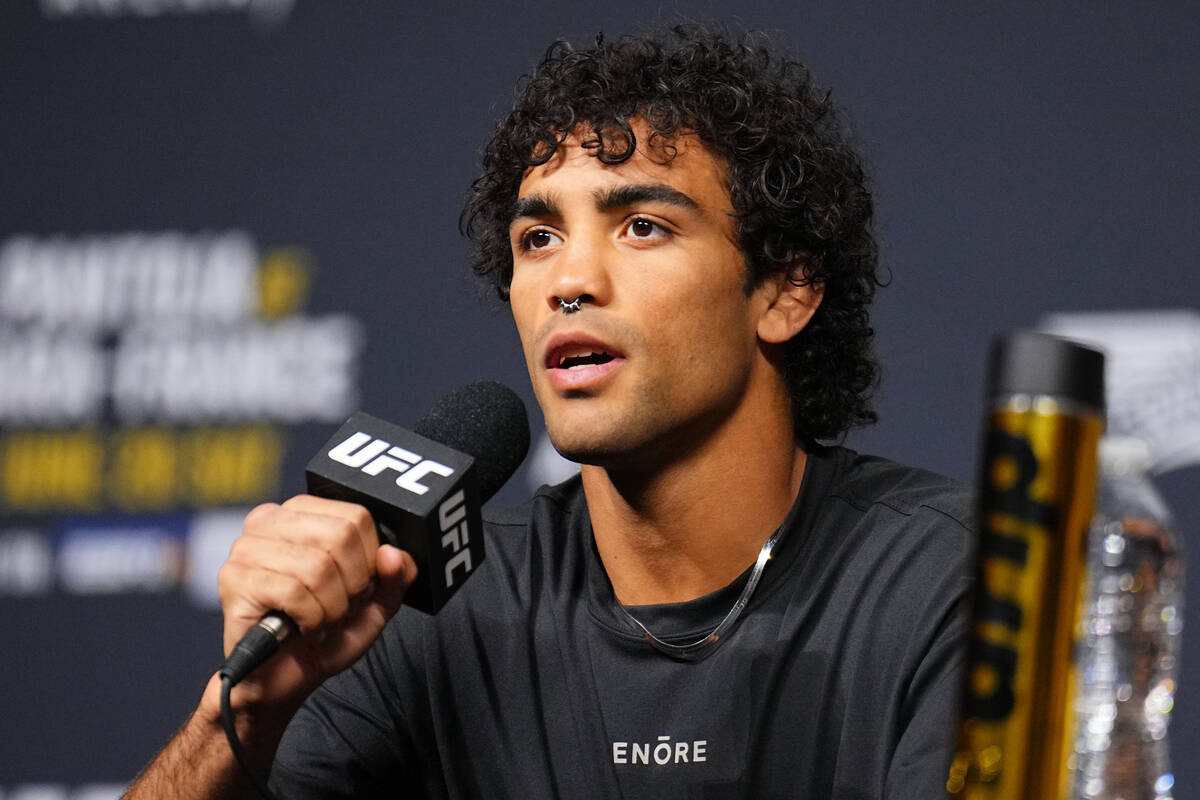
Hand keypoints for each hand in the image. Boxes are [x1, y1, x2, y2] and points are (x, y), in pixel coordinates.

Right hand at [205, 495, 416, 720]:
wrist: (279, 681)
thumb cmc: (320, 635)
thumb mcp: (373, 605)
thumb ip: (394, 577)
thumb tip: (394, 554)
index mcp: (301, 513)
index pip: (356, 517)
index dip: (369, 559)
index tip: (358, 586)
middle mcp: (269, 521)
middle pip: (340, 536)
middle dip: (352, 584)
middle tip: (339, 608)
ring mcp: (247, 548)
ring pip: (318, 566)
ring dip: (331, 607)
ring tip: (319, 620)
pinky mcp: (235, 579)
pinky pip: (294, 591)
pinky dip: (310, 619)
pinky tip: (302, 628)